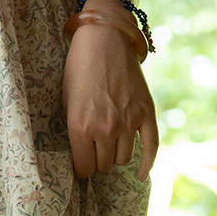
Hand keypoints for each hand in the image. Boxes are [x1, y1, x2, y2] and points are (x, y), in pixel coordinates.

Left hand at [62, 18, 157, 181]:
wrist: (104, 40)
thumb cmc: (78, 70)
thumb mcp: (66, 102)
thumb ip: (73, 131)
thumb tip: (79, 156)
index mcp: (80, 127)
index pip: (84, 168)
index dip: (81, 169)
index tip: (81, 166)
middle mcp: (105, 128)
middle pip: (104, 166)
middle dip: (97, 162)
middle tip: (94, 153)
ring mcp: (129, 121)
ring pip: (123, 159)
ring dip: (115, 156)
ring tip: (109, 147)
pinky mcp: (146, 113)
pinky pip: (151, 147)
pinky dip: (147, 164)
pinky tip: (142, 175)